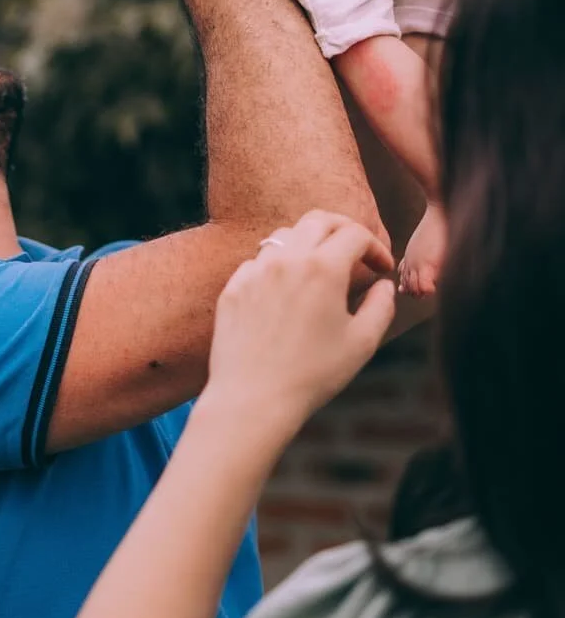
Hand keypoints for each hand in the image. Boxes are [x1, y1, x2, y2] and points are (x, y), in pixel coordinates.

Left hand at [204, 212, 395, 430]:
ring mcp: (255, 270)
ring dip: (309, 244)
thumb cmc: (313, 374)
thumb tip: (384, 284)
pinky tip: (286, 291)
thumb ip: (382, 305)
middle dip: (343, 229)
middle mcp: (287, 259)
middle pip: (319, 220)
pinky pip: (258, 262)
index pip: (355, 234)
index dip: (376, 246)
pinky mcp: (233, 286)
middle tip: (356, 250)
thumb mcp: (362, 342)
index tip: (382, 268)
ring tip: (321, 269)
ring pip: (285, 236)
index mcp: (323, 268)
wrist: (253, 397)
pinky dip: (278, 266)